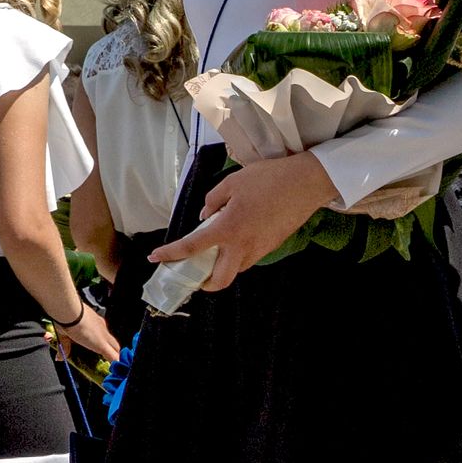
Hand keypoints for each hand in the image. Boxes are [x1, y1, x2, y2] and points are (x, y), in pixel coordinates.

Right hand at [59, 304, 120, 364]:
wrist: (69, 310)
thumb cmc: (65, 316)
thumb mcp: (64, 333)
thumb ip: (65, 347)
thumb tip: (59, 357)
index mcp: (93, 322)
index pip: (103, 334)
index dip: (105, 342)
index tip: (103, 348)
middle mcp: (101, 328)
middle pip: (113, 342)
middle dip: (114, 351)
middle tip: (111, 360)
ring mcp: (103, 336)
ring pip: (116, 348)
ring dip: (115, 356)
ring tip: (115, 366)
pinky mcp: (101, 344)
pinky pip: (113, 356)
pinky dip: (115, 363)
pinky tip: (115, 368)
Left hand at [147, 153, 339, 294]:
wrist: (307, 183)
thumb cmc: (268, 179)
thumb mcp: (233, 182)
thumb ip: (213, 200)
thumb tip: (205, 215)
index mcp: (228, 228)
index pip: (192, 247)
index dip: (170, 254)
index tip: (155, 258)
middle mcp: (242, 246)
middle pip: (219, 281)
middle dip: (203, 283)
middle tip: (194, 272)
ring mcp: (259, 249)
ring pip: (235, 270)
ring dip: (221, 267)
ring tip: (214, 249)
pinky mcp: (271, 247)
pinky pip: (248, 258)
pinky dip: (236, 255)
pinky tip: (236, 237)